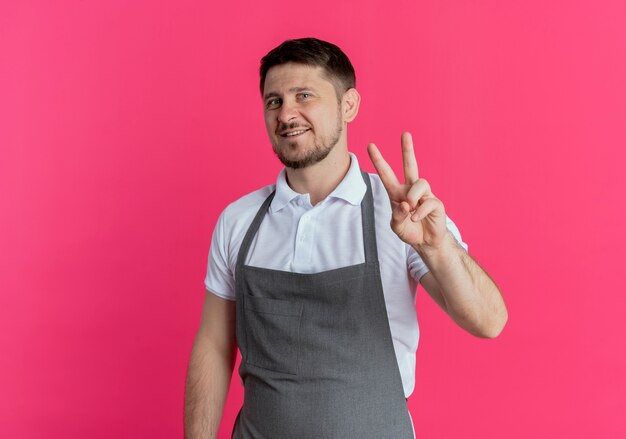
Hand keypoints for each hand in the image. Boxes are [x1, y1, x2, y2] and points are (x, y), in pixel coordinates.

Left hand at [367, 132, 447, 249]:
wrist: (426, 242)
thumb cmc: (410, 231)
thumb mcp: (396, 226)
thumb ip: (396, 216)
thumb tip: (405, 204)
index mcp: (397, 193)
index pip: (387, 174)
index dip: (379, 161)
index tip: (371, 146)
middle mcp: (411, 190)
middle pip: (411, 165)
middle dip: (408, 149)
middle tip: (405, 134)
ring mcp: (425, 195)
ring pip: (420, 183)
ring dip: (413, 196)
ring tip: (410, 208)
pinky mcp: (436, 203)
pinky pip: (428, 201)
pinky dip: (420, 211)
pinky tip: (416, 218)